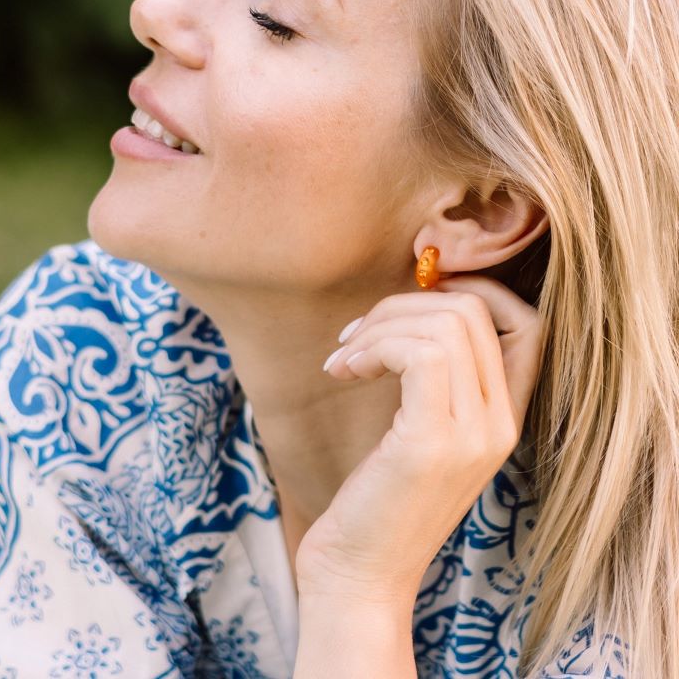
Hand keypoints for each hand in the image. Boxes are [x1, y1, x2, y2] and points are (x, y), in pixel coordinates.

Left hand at [294, 274, 543, 607]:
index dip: (475, 291)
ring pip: (444, 324)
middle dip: (403, 304)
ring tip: (344, 358)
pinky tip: (344, 371)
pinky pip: (418, 353)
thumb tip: (408, 302)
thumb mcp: (420, 431)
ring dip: (379, 324)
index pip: (529, 323)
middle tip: (356, 336)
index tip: (414, 305)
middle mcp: (500, 425)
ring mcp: (472, 436)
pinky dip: (373, 345)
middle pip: (473, 311)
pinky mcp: (431, 444)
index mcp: (504, 419)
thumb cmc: (377, 500)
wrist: (359, 580)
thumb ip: (433, 378)